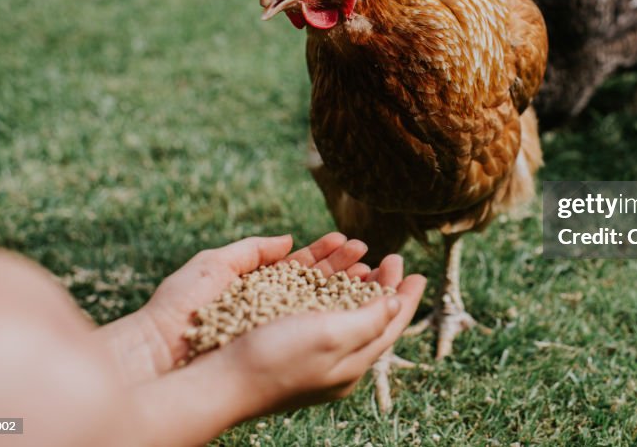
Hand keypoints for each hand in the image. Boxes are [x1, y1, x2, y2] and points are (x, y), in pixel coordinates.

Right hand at [126, 249, 424, 445]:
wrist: (218, 380)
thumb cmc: (276, 359)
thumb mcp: (332, 336)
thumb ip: (369, 320)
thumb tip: (397, 305)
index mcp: (352, 364)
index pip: (389, 326)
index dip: (406, 297)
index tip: (418, 273)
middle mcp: (334, 360)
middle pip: (369, 316)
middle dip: (382, 285)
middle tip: (390, 258)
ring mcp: (308, 351)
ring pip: (342, 310)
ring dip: (355, 282)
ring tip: (362, 257)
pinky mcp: (284, 340)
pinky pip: (316, 310)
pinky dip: (326, 288)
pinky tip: (323, 275)